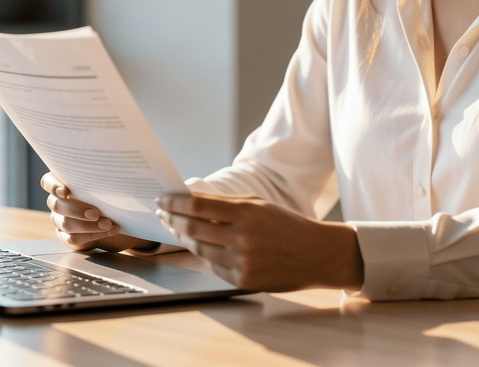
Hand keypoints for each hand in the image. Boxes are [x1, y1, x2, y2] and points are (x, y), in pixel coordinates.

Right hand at [40, 173, 157, 252]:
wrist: (109, 216)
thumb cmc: (104, 193)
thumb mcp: (102, 183)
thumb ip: (102, 175)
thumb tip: (123, 165)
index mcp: (61, 184)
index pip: (47, 182)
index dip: (53, 186)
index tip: (65, 190)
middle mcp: (57, 202)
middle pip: (57, 205)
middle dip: (77, 210)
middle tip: (96, 213)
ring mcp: (59, 221)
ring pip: (66, 224)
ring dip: (89, 225)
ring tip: (108, 224)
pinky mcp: (66, 236)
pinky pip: (73, 239)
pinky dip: (92, 235)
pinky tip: (108, 231)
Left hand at [155, 192, 363, 291]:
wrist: (316, 254)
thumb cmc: (287, 225)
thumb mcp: (259, 205)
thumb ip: (226, 204)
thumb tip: (191, 201)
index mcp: (246, 212)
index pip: (197, 206)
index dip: (174, 203)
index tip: (162, 200)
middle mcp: (242, 237)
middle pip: (192, 228)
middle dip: (172, 219)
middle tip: (162, 214)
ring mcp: (242, 261)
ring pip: (199, 249)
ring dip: (183, 238)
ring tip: (175, 228)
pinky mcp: (243, 280)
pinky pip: (214, 266)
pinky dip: (204, 255)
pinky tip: (198, 246)